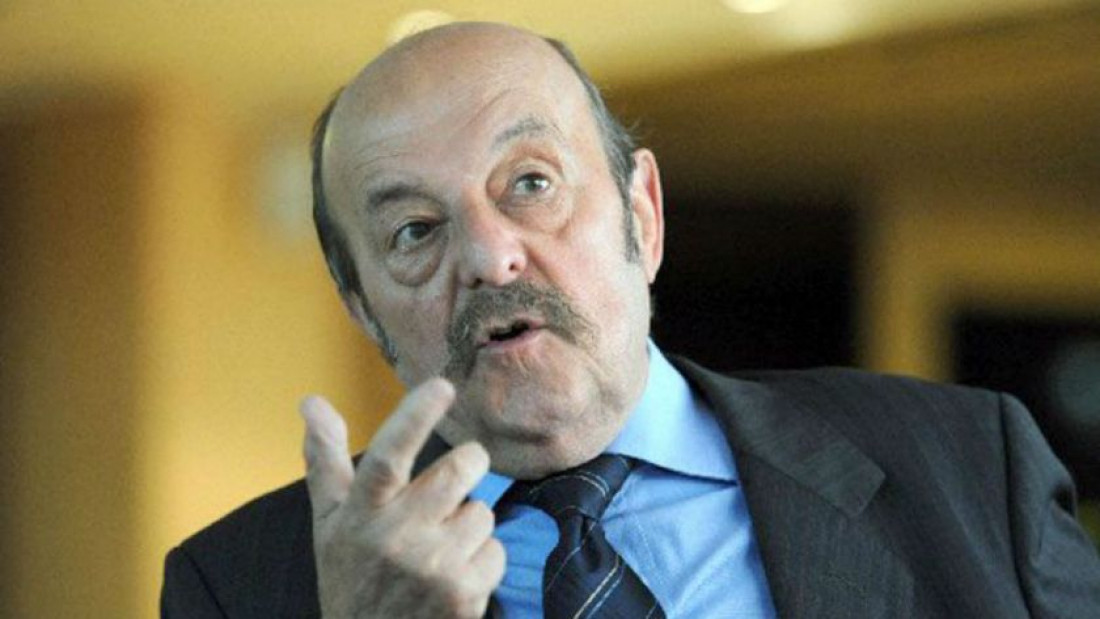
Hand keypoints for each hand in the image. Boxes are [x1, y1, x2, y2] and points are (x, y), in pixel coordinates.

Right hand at [300, 379, 504, 617]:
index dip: (415, 417)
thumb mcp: (330, 523)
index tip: (441, 385)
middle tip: (454, 479)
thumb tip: (311, 400)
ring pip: (481, 511)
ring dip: (469, 523)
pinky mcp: (464, 596)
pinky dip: (482, 559)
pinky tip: (453, 577)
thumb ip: (324, 460)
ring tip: (438, 548)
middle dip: (467, 464)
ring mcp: (433, 569)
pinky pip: (496, 549)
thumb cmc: (351, 577)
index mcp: (360, 515)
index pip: (388, 456)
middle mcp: (396, 539)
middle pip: (459, 471)